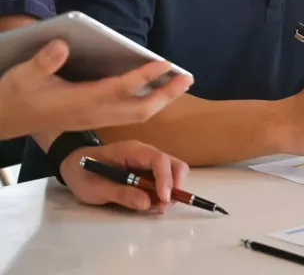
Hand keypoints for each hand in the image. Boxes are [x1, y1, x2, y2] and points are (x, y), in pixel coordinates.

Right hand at [0, 40, 192, 140]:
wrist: (4, 119)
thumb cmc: (15, 96)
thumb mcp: (22, 76)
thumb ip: (43, 63)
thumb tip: (61, 45)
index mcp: (80, 103)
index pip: (120, 89)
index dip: (144, 76)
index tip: (165, 62)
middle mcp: (93, 114)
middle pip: (139, 109)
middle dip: (166, 94)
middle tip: (189, 77)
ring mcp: (95, 119)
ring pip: (137, 114)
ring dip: (161, 99)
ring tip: (182, 82)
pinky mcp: (93, 118)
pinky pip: (129, 114)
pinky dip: (148, 103)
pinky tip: (157, 90)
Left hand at [58, 140, 188, 211]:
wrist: (73, 166)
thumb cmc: (83, 174)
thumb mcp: (96, 188)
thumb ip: (122, 194)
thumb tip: (147, 203)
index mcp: (133, 151)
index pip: (159, 159)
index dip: (165, 179)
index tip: (164, 199)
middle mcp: (145, 153)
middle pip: (173, 163)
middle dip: (175, 185)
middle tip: (164, 206)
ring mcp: (147, 162)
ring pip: (172, 172)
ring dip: (170, 191)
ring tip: (156, 207)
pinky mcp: (145, 172)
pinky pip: (162, 180)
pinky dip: (162, 193)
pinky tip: (151, 203)